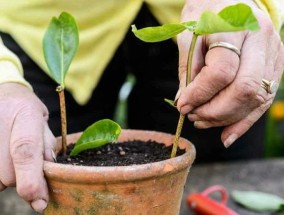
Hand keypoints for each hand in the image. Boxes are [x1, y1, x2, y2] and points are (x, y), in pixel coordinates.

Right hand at [0, 83, 55, 212]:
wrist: (4, 93)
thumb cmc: (27, 111)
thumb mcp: (43, 125)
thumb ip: (46, 150)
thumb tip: (45, 182)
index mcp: (25, 114)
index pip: (25, 152)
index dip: (31, 180)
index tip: (39, 200)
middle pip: (8, 174)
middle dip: (22, 178)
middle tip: (24, 161)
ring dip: (6, 176)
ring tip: (9, 154)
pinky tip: (1, 156)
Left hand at [176, 0, 283, 146]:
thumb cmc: (206, 13)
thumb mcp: (189, 35)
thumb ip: (188, 69)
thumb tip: (185, 102)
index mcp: (235, 26)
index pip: (220, 72)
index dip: (199, 94)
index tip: (181, 105)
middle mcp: (261, 40)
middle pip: (244, 89)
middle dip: (215, 111)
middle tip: (193, 116)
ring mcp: (274, 54)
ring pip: (256, 99)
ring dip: (227, 118)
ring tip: (202, 121)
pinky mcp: (277, 66)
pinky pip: (264, 100)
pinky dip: (244, 121)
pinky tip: (226, 134)